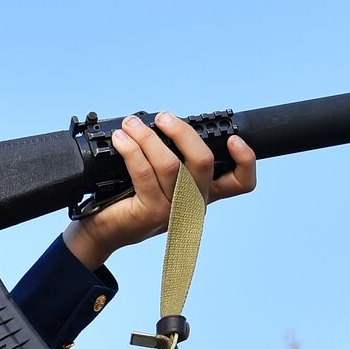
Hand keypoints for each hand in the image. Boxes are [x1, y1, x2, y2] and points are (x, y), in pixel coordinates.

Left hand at [64, 112, 256, 269]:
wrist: (104, 231)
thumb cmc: (130, 201)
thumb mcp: (160, 179)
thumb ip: (173, 158)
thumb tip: (165, 122)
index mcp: (204, 194)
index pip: (240, 183)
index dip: (246, 160)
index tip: (233, 138)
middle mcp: (194, 205)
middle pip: (203, 162)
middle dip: (182, 132)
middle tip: (163, 117)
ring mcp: (174, 212)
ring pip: (171, 164)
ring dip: (148, 137)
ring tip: (130, 125)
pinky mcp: (152, 213)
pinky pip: (144, 173)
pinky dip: (132, 150)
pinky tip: (121, 140)